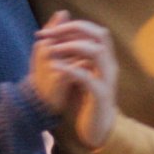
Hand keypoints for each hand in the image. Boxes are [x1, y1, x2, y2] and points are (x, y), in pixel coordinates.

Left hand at [35, 16, 118, 149]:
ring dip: (74, 46)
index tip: (45, 32)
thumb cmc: (85, 98)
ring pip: (98, 52)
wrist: (97, 128)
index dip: (70, 26)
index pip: (92, 30)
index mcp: (103, 58)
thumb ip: (70, 53)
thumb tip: (61, 30)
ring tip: (53, 49)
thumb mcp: (76, 72)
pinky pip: (89, 79)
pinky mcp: (101, 96)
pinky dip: (72, 70)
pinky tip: (55, 68)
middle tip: (51, 34)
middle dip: (74, 29)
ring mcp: (107, 79)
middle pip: (100, 34)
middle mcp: (108, 65)